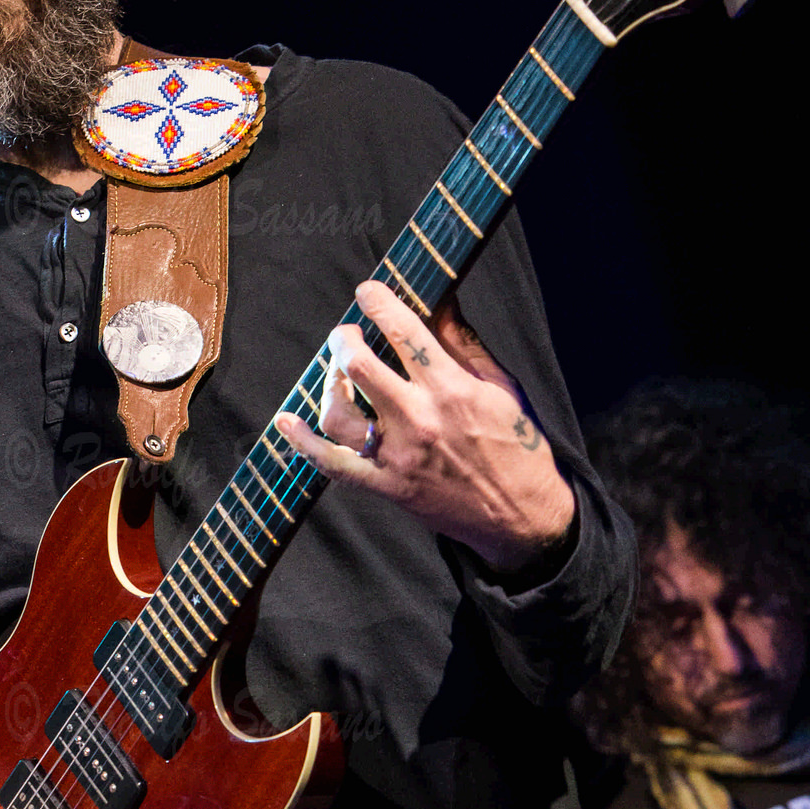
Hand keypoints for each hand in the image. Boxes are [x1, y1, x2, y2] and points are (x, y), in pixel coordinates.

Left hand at [275, 280, 573, 571]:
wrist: (522, 516)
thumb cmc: (519, 446)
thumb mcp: (502, 386)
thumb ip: (464, 343)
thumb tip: (440, 301)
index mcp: (452, 388)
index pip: (403, 331)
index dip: (378, 302)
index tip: (368, 292)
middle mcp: (420, 419)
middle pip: (359, 365)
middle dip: (344, 339)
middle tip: (346, 334)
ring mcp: (398, 456)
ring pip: (338, 412)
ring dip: (328, 384)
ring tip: (337, 375)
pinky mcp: (388, 487)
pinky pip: (332, 464)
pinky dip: (303, 443)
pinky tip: (287, 422)